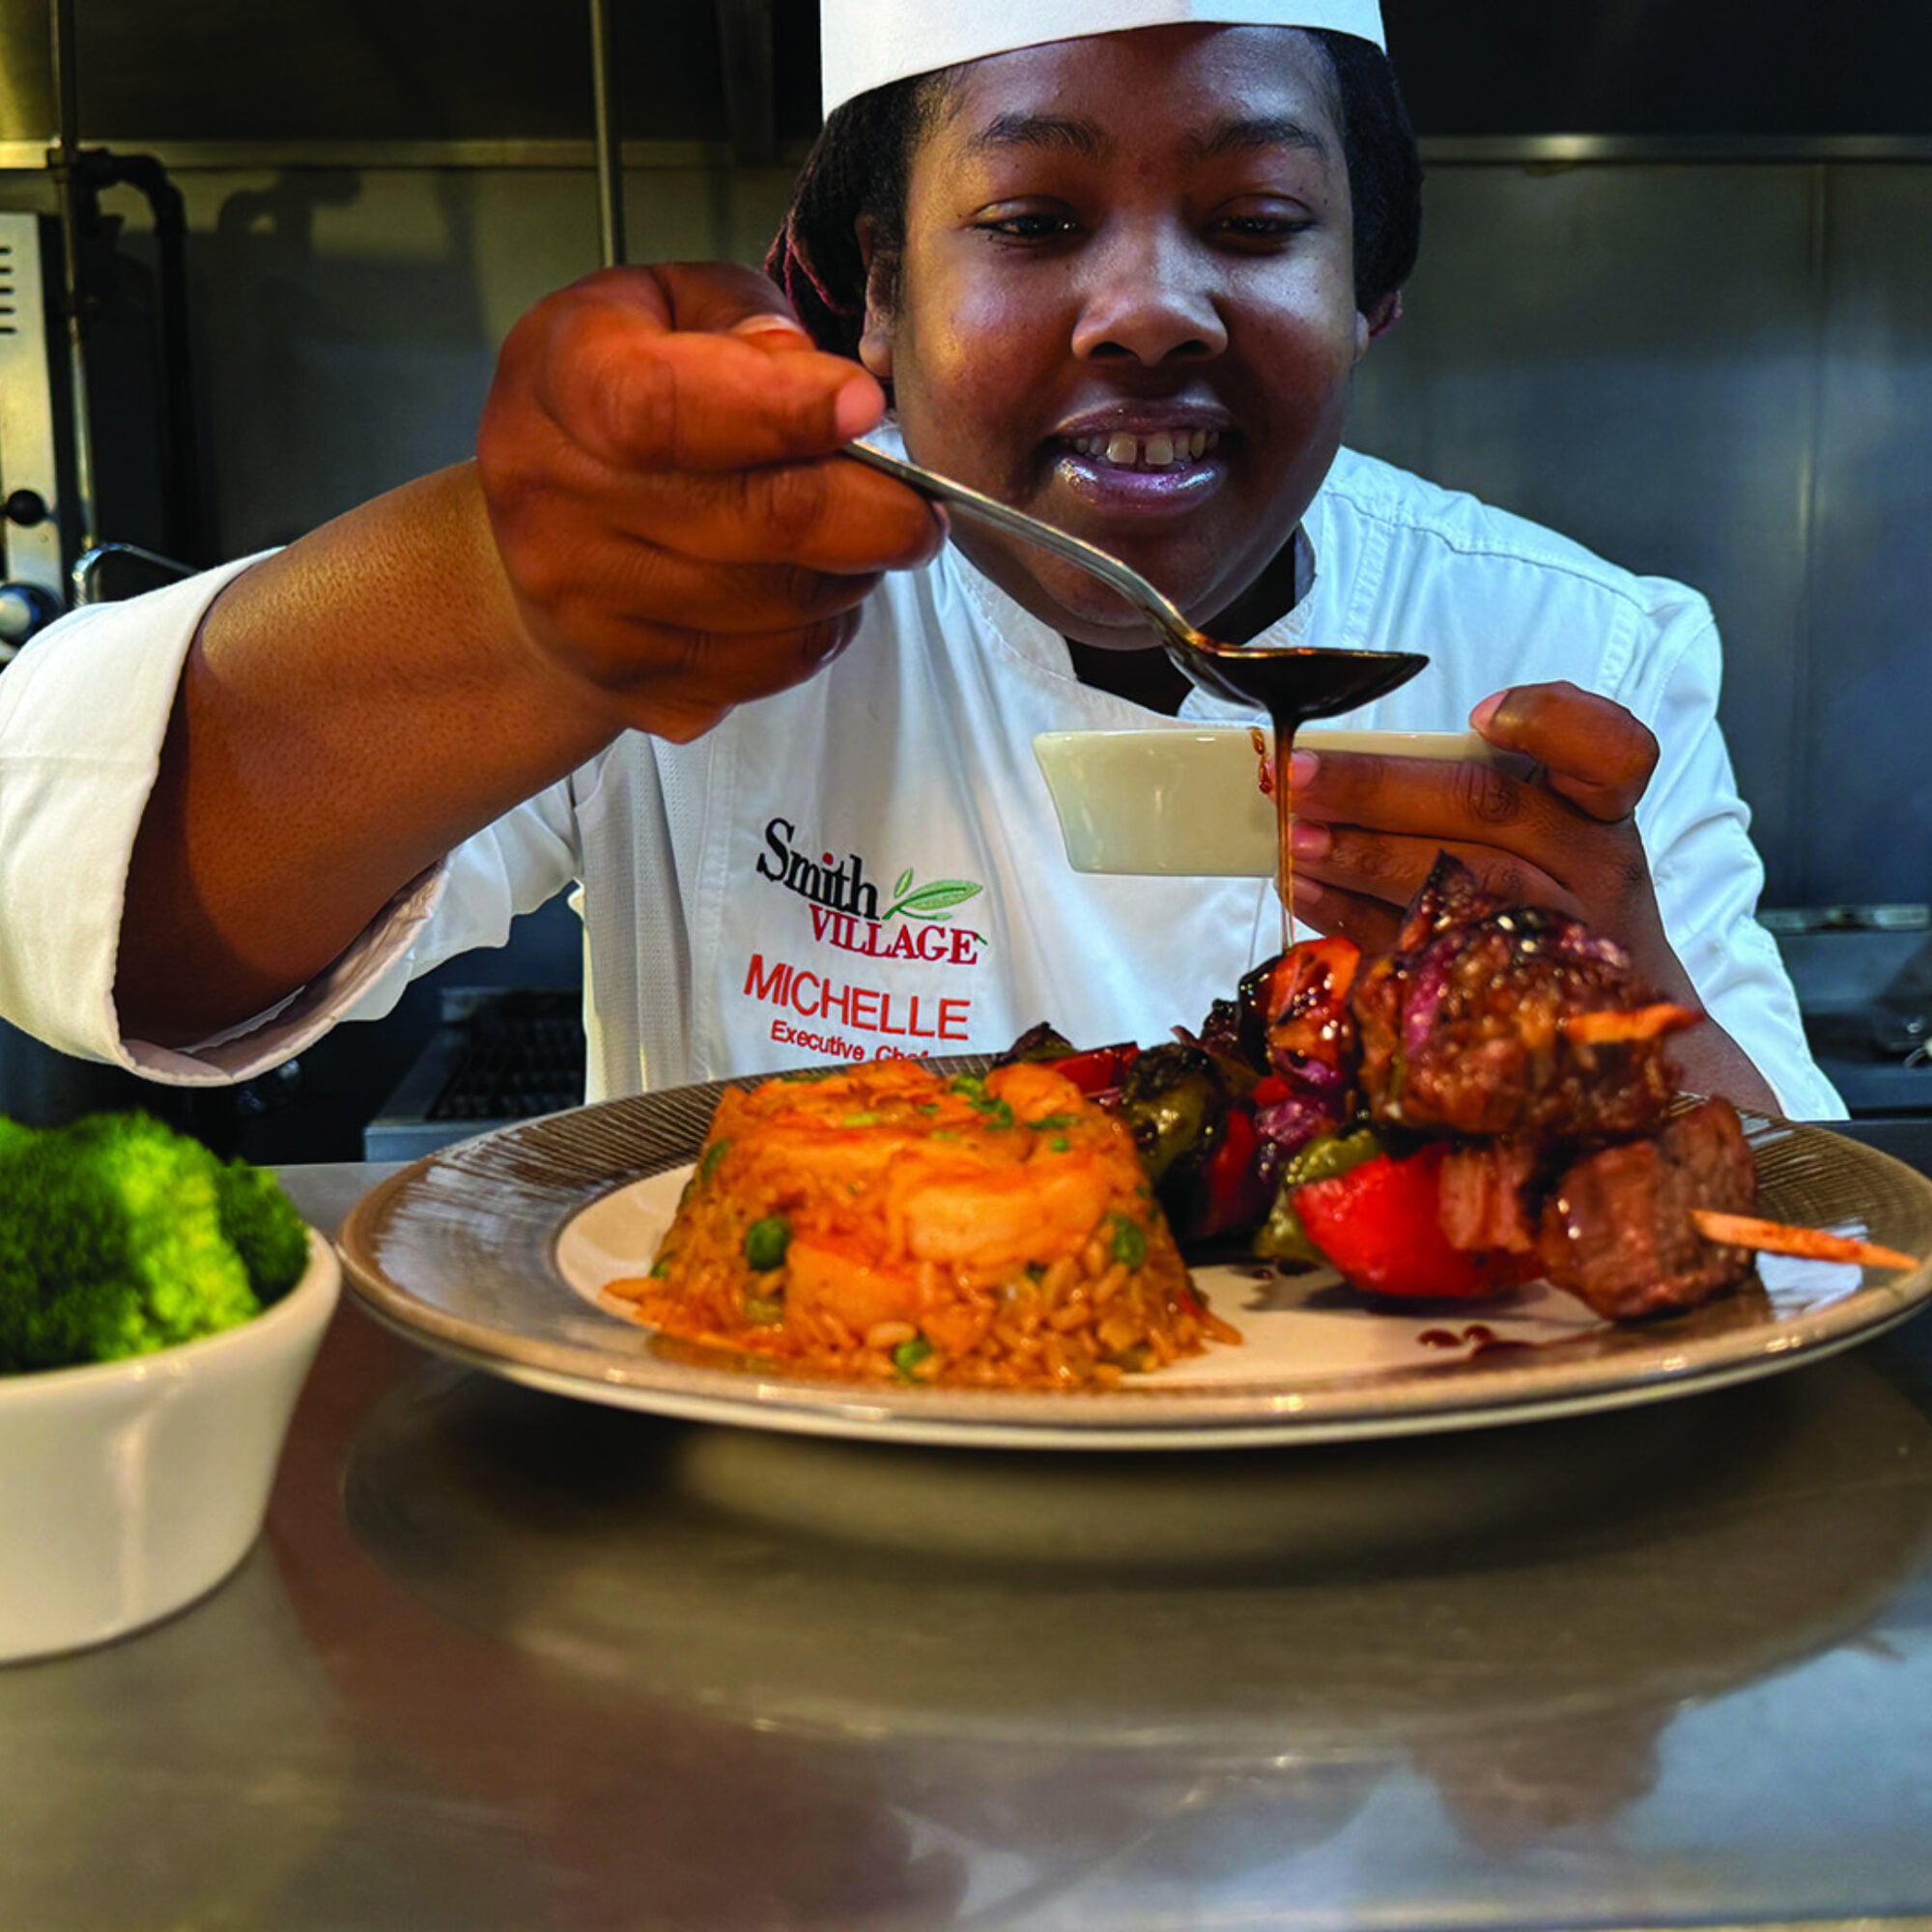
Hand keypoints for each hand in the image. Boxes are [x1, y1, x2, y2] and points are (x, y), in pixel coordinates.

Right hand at [476, 262, 944, 741]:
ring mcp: (592, 612)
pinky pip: (776, 664)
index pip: (663, 407)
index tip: (863, 405)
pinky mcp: (637, 685)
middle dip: (876, 509)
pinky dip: (823, 626)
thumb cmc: (613, 413)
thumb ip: (737, 315)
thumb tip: (810, 371)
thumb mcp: (656, 311)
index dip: (781, 408)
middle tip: (918, 503)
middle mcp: (557, 507)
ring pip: (788, 604)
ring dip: (856, 570)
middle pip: (760, 519)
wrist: (528, 553)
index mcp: (559, 387)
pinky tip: (809, 587)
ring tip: (855, 536)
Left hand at [1285, 680, 1686, 996]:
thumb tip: (1358, 759)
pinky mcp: (1493, 994)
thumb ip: (1493, 779)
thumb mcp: (1556, 826)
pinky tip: (1305, 887)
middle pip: (1487, 810)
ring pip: (1450, 884)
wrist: (1600, 1017)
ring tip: (1293, 835)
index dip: (1548, 723)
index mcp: (1601, 815)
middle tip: (1301, 775)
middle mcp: (1588, 874)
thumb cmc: (1555, 893)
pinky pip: (1412, 949)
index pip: (1612, 754)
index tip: (1481, 715)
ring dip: (1360, 855)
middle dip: (1380, 789)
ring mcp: (1546, 941)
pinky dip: (1348, 914)